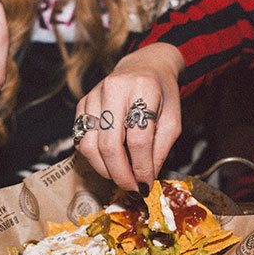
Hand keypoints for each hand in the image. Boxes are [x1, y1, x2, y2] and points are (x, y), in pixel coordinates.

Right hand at [74, 43, 184, 192]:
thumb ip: (160, 149)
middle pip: (110, 144)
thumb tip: (145, 179)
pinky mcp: (83, 102)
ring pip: (90, 144)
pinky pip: (81, 137)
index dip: (141, 167)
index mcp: (143, 88)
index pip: (139, 138)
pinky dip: (93, 156)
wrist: (145, 66)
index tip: (146, 184)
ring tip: (119, 177)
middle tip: (131, 188)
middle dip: (120, 173)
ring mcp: (94, 94)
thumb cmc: (161, 94)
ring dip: (104, 169)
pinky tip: (108, 162)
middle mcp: (115, 88)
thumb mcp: (172, 120)